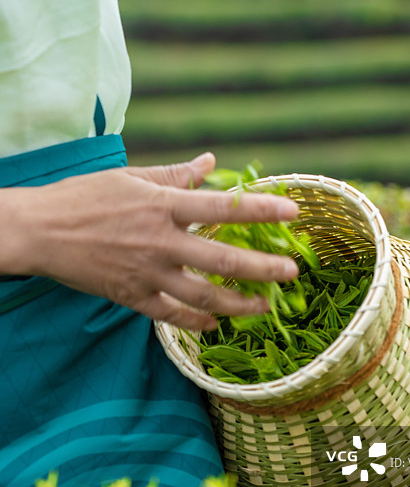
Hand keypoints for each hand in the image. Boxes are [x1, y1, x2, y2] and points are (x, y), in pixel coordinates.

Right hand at [0, 152, 299, 329]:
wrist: (39, 231)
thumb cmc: (84, 198)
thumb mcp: (131, 177)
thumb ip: (176, 174)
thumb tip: (211, 161)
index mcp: (162, 206)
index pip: (222, 208)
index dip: (261, 210)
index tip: (293, 213)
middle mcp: (161, 243)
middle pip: (223, 260)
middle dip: (263, 268)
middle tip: (292, 273)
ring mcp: (147, 274)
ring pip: (203, 297)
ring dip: (238, 305)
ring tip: (263, 307)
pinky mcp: (131, 297)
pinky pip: (172, 316)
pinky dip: (197, 323)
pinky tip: (216, 325)